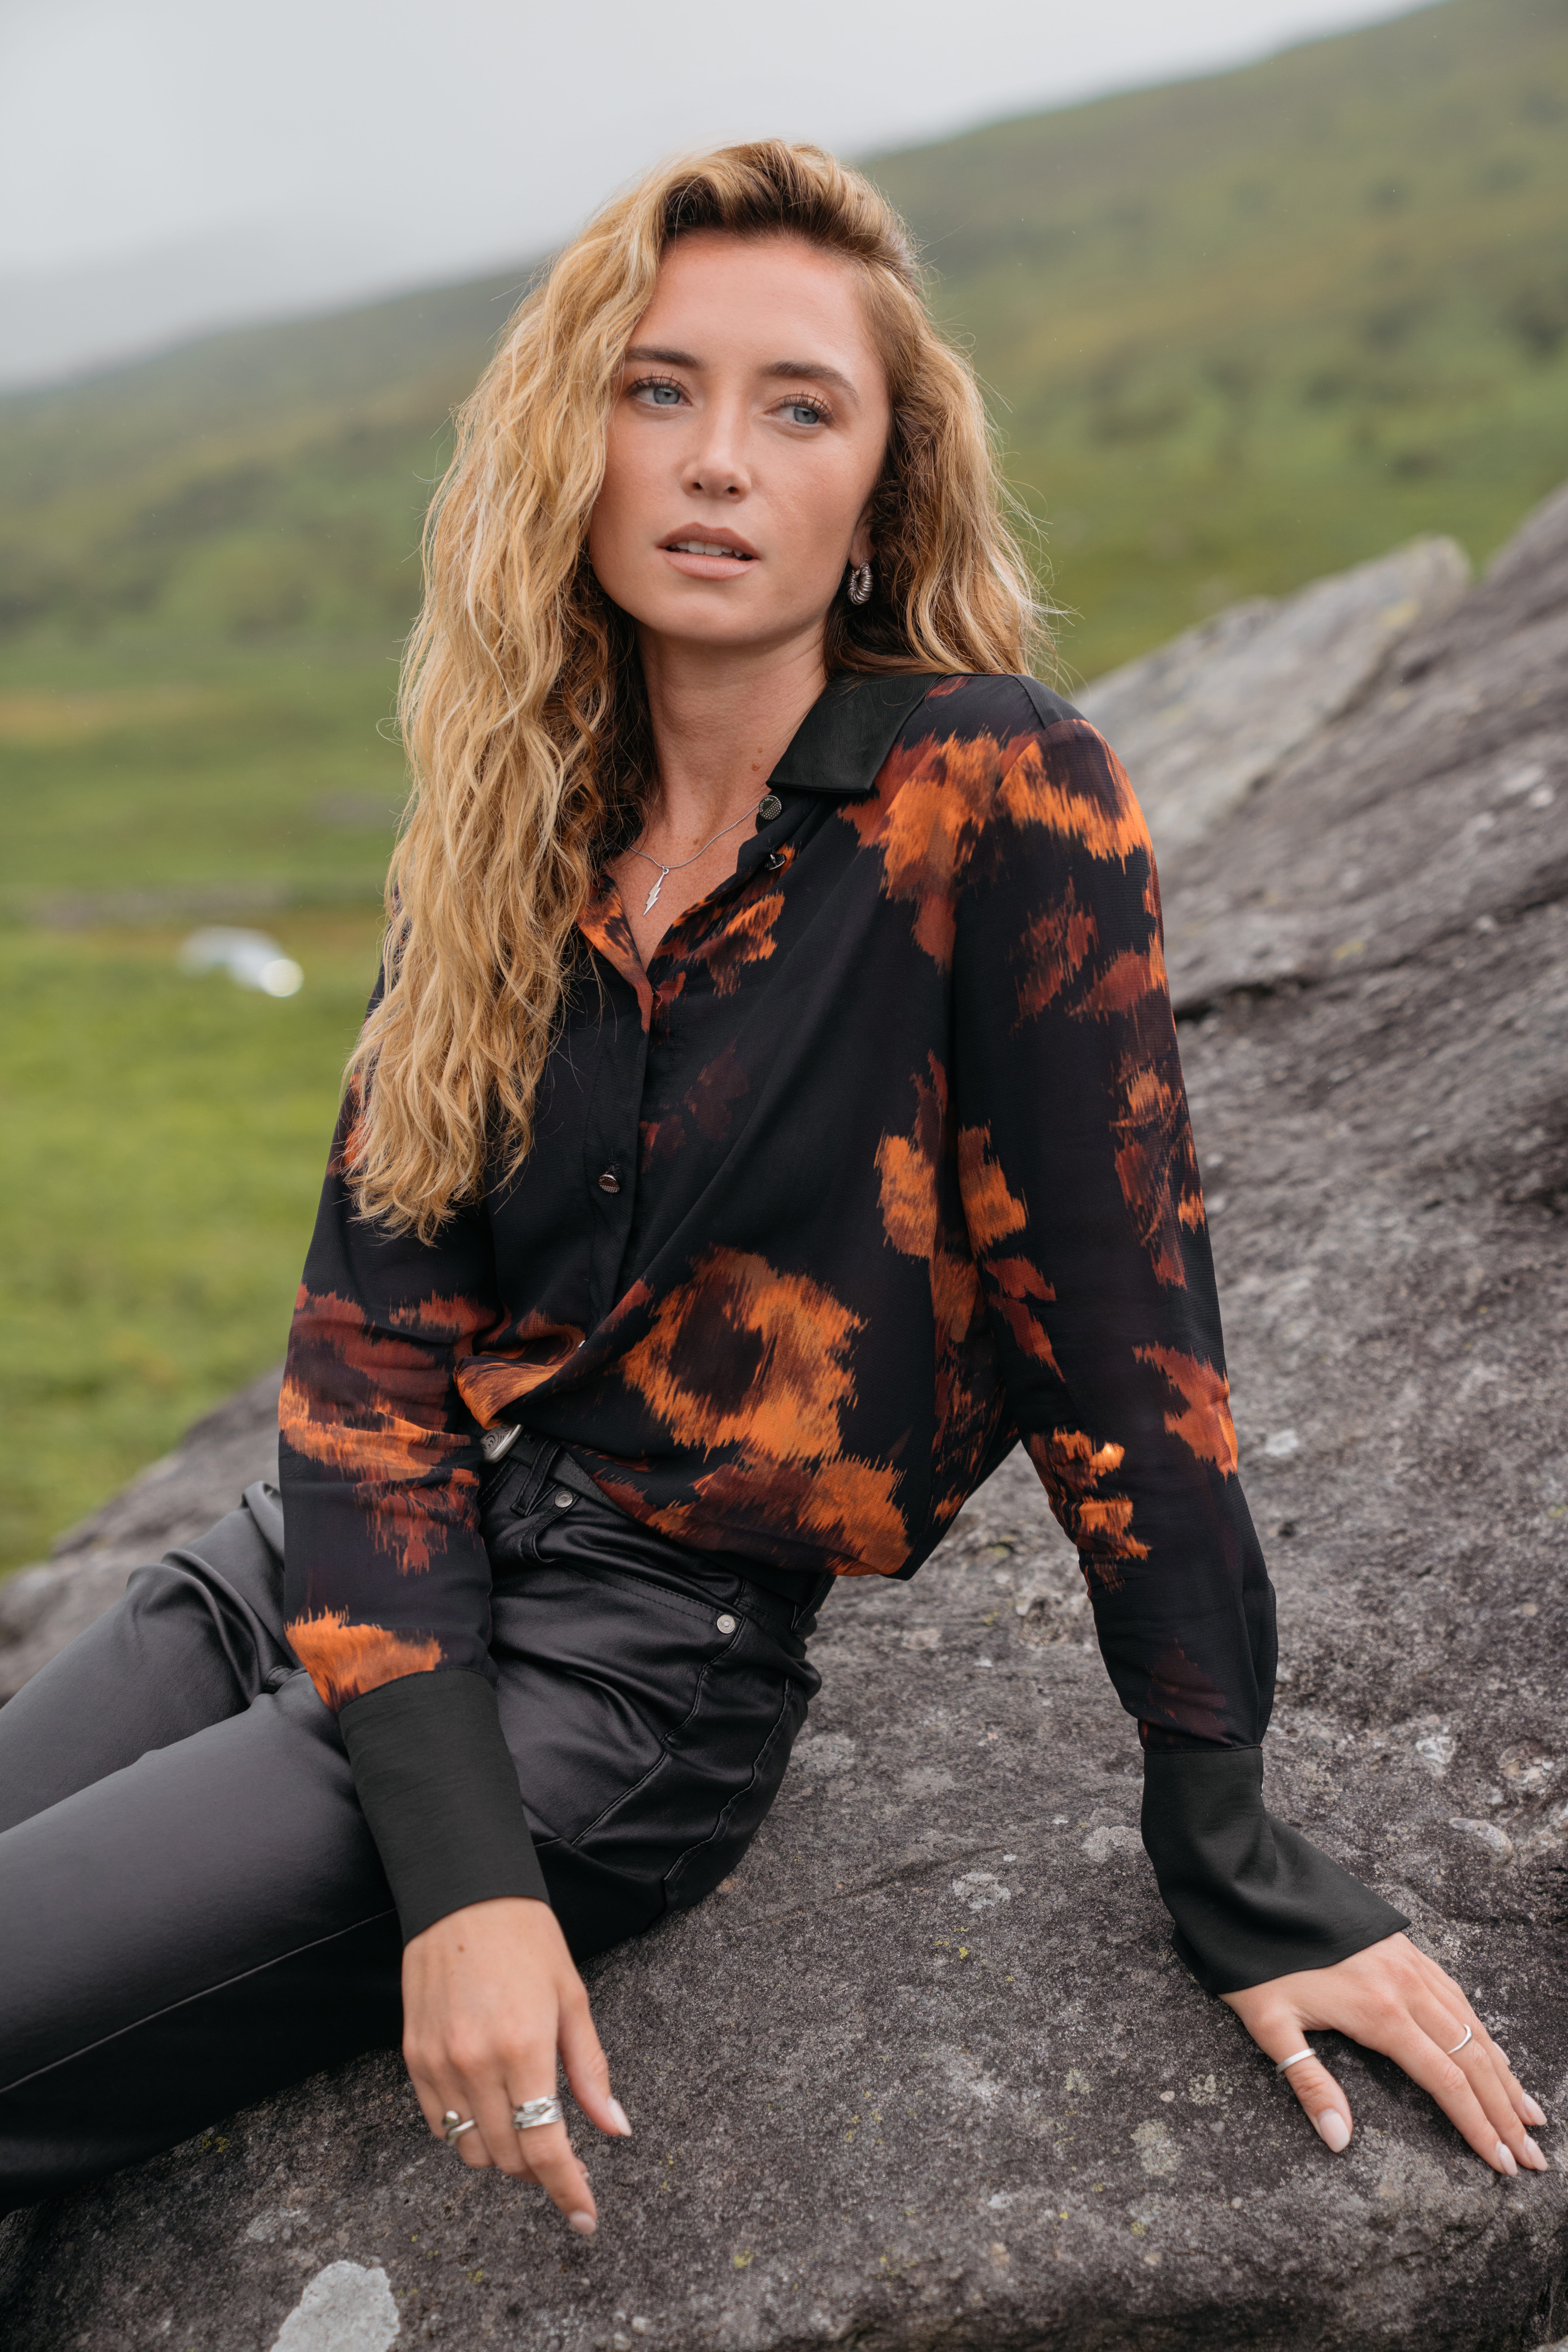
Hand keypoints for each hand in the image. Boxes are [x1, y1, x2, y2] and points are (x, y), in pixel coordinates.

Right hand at [401, 1895, 630, 2231]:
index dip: (568, 2190)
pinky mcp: (413, 2056)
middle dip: (540, 2169)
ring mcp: (439, 2062)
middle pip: (509, 2157)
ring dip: (502, 2152)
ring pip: (470, 2149)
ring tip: (524, 2125)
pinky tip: (487, 2105)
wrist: (463, 1892)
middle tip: (562, 2155)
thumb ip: (590, 2070)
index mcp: (524, 2047)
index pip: (546, 2146)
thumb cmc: (527, 1939)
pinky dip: (465, 2129)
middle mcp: (477, 2062)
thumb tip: (615, 2129)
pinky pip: (437, 2121)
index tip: (586, 2218)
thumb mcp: (573, 1999)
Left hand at [1223, 1931, 1549, 2173]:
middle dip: (1506, 2112)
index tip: (1504, 2164)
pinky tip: (1494, 2053)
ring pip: (1472, 2027)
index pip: (1445, 2082)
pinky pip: (1456, 1997)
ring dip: (1504, 2075)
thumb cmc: (1257, 1960)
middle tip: (1534, 2156)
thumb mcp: (1270, 2025)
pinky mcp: (1405, 1950)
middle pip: (1472, 2059)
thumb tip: (1339, 2141)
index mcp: (1379, 2013)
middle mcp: (1406, 1988)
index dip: (1477, 2127)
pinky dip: (1483, 2032)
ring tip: (1531, 2114)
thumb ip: (1309, 2084)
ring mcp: (1410, 1965)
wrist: (1252, 1887)